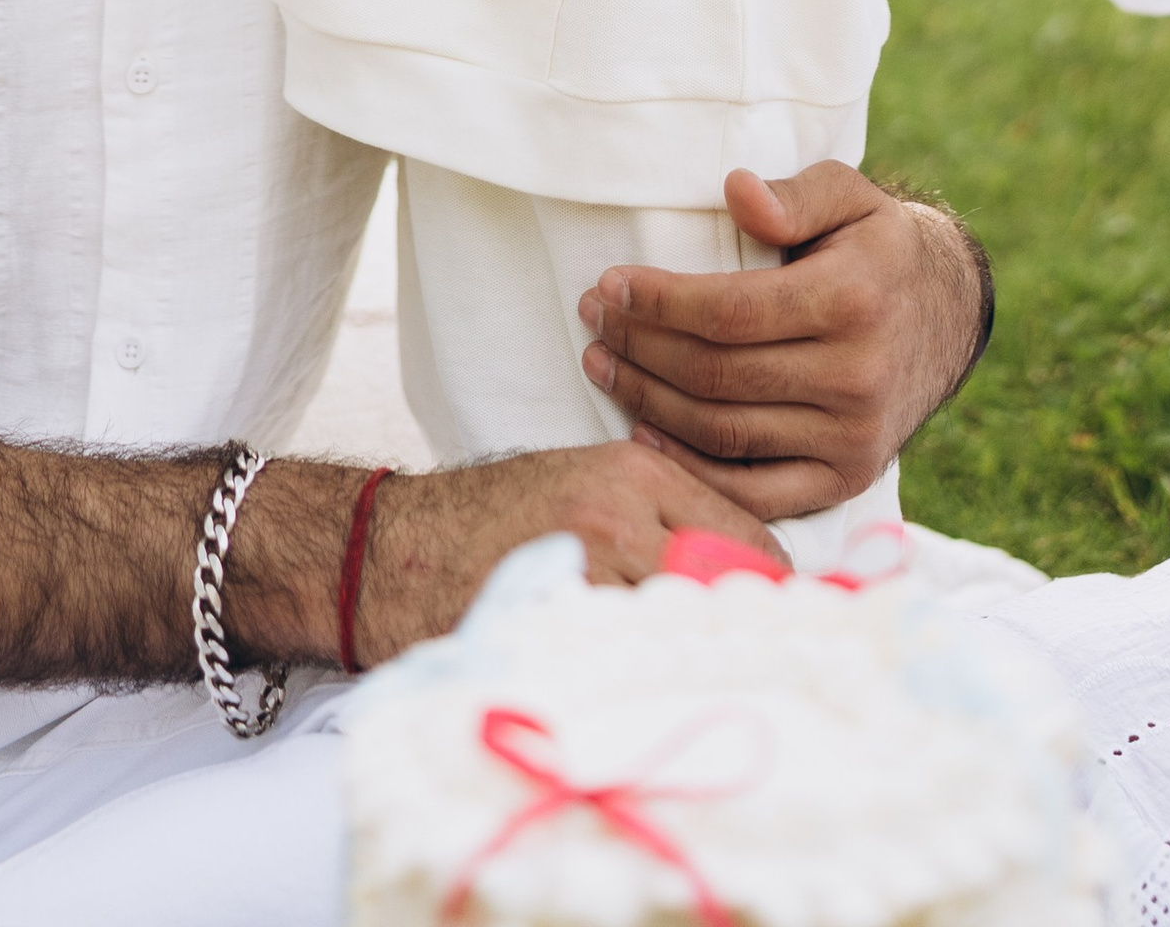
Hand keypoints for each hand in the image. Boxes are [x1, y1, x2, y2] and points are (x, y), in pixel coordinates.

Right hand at [350, 439, 776, 661]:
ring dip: (692, 663)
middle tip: (743, 665)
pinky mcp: (560, 625)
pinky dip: (642, 688)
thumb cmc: (489, 521)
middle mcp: (626, 514)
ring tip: (691, 687)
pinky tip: (635, 698)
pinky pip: (630, 667)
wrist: (391, 551)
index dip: (770, 587)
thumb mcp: (584, 486)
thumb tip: (741, 570)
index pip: (750, 536)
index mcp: (639, 472)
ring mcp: (591, 572)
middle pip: (728, 589)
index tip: (778, 620)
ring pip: (684, 632)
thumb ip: (660, 515)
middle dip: (736, 630)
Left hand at [577, 163, 991, 522]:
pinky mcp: (846, 478)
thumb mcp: (851, 196)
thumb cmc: (877, 247)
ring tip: (603, 366)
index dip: (658, 303)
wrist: (946, 318)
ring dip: (649, 402)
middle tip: (593, 321)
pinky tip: (646, 433)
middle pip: (717, 374)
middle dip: (639, 348)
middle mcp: (856, 376)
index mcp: (852, 299)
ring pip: (724, 431)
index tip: (609, 285)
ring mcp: (853, 437)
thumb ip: (795, 194)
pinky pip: (755, 490)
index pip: (729, 312)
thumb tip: (736, 191)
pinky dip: (692, 469)